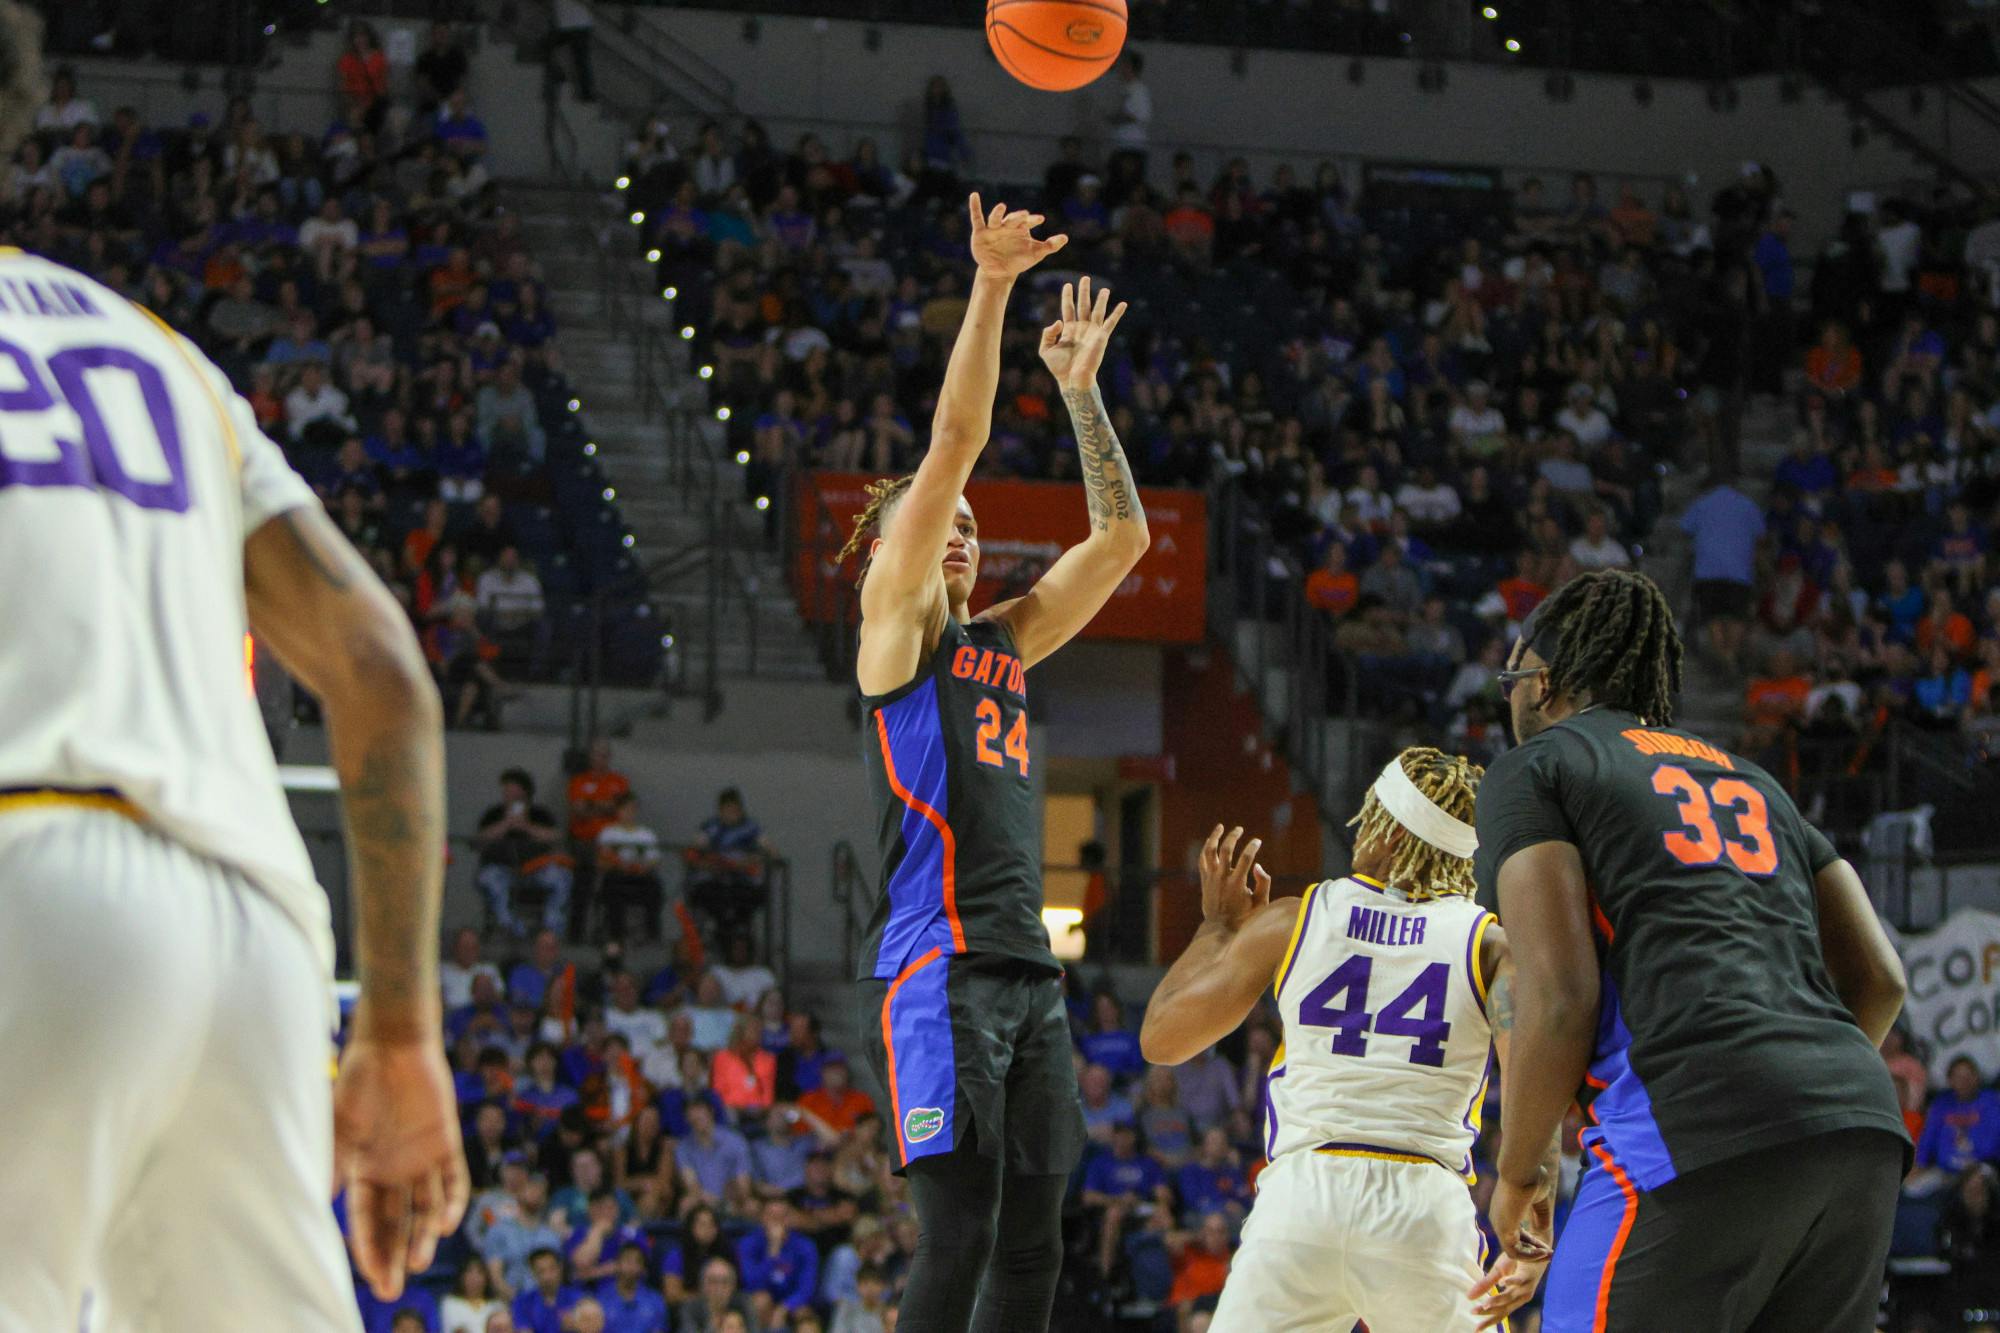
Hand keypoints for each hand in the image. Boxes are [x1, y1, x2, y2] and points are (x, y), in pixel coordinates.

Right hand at [333, 1038, 470, 1299]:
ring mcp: (421, 1158)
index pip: (365, 1220)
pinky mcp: (447, 1142)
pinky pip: (454, 1179)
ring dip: (424, 1236)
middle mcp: (394, 1170)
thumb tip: (317, 1203)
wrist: (392, 1042)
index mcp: (363, 1170)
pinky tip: (447, 1224)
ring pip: (426, 1207)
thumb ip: (332, 1164)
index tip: (371, 1277)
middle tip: (393, 1289)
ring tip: (420, 1260)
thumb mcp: (339, 1126)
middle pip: (396, 1222)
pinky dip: (453, 1202)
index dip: (368, 1248)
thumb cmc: (357, 1080)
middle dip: (394, 1255)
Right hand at [967, 192, 1065, 277]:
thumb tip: (1066, 238)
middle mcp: (1007, 226)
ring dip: (998, 213)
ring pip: (995, 218)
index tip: (1040, 219)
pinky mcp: (980, 233)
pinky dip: (975, 207)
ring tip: (1002, 206)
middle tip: (1024, 215)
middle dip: (1018, 218)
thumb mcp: (1036, 254)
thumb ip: (1050, 245)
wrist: (1000, 271)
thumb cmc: (1019, 260)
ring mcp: (994, 228)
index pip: (1028, 222)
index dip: (1033, 220)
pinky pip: (977, 218)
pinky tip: (974, 195)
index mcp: (1021, 228)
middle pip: (1012, 219)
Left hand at [1039, 275, 1128, 390]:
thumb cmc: (1059, 368)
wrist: (1073, 379)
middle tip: (1085, 278)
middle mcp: (1081, 329)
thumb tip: (1059, 321)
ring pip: (1097, 311)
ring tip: (1105, 289)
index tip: (1067, 285)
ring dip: (1101, 299)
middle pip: (1083, 305)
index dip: (1067, 297)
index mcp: (1069, 331)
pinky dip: (1117, 313)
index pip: (1068, 309)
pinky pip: (1110, 323)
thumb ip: (1048, 333)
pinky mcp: (1101, 337)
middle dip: (1084, 292)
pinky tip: (1123, 304)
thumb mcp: (1045, 349)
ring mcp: (1092, 332)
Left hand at [1199, 824, 1270, 930]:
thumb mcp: (1260, 904)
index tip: (1257, 841)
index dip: (1252, 847)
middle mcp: (1222, 878)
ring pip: (1210, 852)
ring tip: (1221, 827)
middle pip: (1226, 850)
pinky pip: (1202, 860)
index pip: (1246, 858)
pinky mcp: (1204, 880)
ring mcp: (1211, 878)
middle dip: (1233, 836)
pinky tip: (1212, 841)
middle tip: (1239, 829)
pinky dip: (1207, 849)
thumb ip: (1263, 884)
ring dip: (1215, 837)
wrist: (1219, 928)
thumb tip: (1258, 865)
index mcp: (1237, 884)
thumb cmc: (1244, 917)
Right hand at [1467, 1251, 1549, 1329]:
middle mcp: (1520, 1296)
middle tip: (1474, 1312)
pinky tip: (1501, 1283)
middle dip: (1488, 1312)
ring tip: (1484, 1305)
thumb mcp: (1497, 1274)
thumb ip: (1485, 1285)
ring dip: (1496, 1300)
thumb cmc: (1516, 1263)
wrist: (1533, 1248)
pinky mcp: (1527, 1274)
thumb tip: (1469, 1297)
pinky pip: (1518, 1279)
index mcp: (1514, 1298)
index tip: (1476, 1329)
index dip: (1488, 1321)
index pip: (1500, 1313)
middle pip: (1504, 1308)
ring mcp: (1525, 1286)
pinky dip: (1510, 1282)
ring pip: (1509, 1297)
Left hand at [1487, 1169, 1556, 1265]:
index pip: (1516, 1234)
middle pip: (1515, 1244)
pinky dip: (1529, 1256)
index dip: (1532, 1243)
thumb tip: (1542, 1230)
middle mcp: (1499, 1219)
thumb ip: (1539, 1215)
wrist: (1522, 1169)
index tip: (1548, 1247)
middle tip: (1551, 1254)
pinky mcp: (1503, 1229)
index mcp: (1505, 1211)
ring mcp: (1499, 1225)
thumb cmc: (1531, 1178)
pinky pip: (1514, 1252)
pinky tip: (1543, 1251)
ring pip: (1514, 1252)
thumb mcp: (1538, 1200)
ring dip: (1533, 1256)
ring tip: (1549, 1254)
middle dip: (1534, 1251)